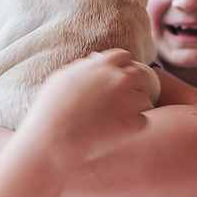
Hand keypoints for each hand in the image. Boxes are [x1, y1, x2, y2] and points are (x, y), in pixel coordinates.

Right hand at [23, 49, 153, 163]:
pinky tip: (117, 131)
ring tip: (118, 118)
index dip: (122, 67)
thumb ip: (83, 68)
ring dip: (134, 107)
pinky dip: (132, 126)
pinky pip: (143, 121)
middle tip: (124, 98)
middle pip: (141, 76)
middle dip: (134, 85)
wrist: (54, 139)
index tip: (117, 77)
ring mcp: (129, 101)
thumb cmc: (51, 109)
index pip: (124, 57)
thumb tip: (94, 63)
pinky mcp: (133, 124)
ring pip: (145, 100)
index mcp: (103, 65)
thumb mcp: (63, 77)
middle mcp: (120, 80)